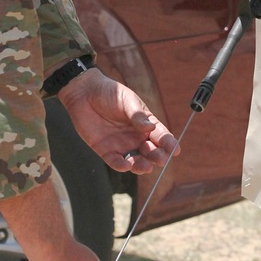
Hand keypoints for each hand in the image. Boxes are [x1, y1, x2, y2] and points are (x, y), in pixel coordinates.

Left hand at [58, 67, 176, 172]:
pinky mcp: (106, 151)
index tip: (175, 150)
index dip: (169, 143)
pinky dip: (121, 166)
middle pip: (151, 151)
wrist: (85, 93)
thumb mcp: (127, 100)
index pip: (161, 135)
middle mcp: (137, 137)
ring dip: (142, 165)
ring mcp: (122, 145)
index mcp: (146, 123)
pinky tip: (126, 165)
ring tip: (146, 166)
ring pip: (136, 161)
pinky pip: (115, 162)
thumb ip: (137, 115)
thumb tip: (151, 127)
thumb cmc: (110, 93)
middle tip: (160, 159)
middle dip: (157, 157)